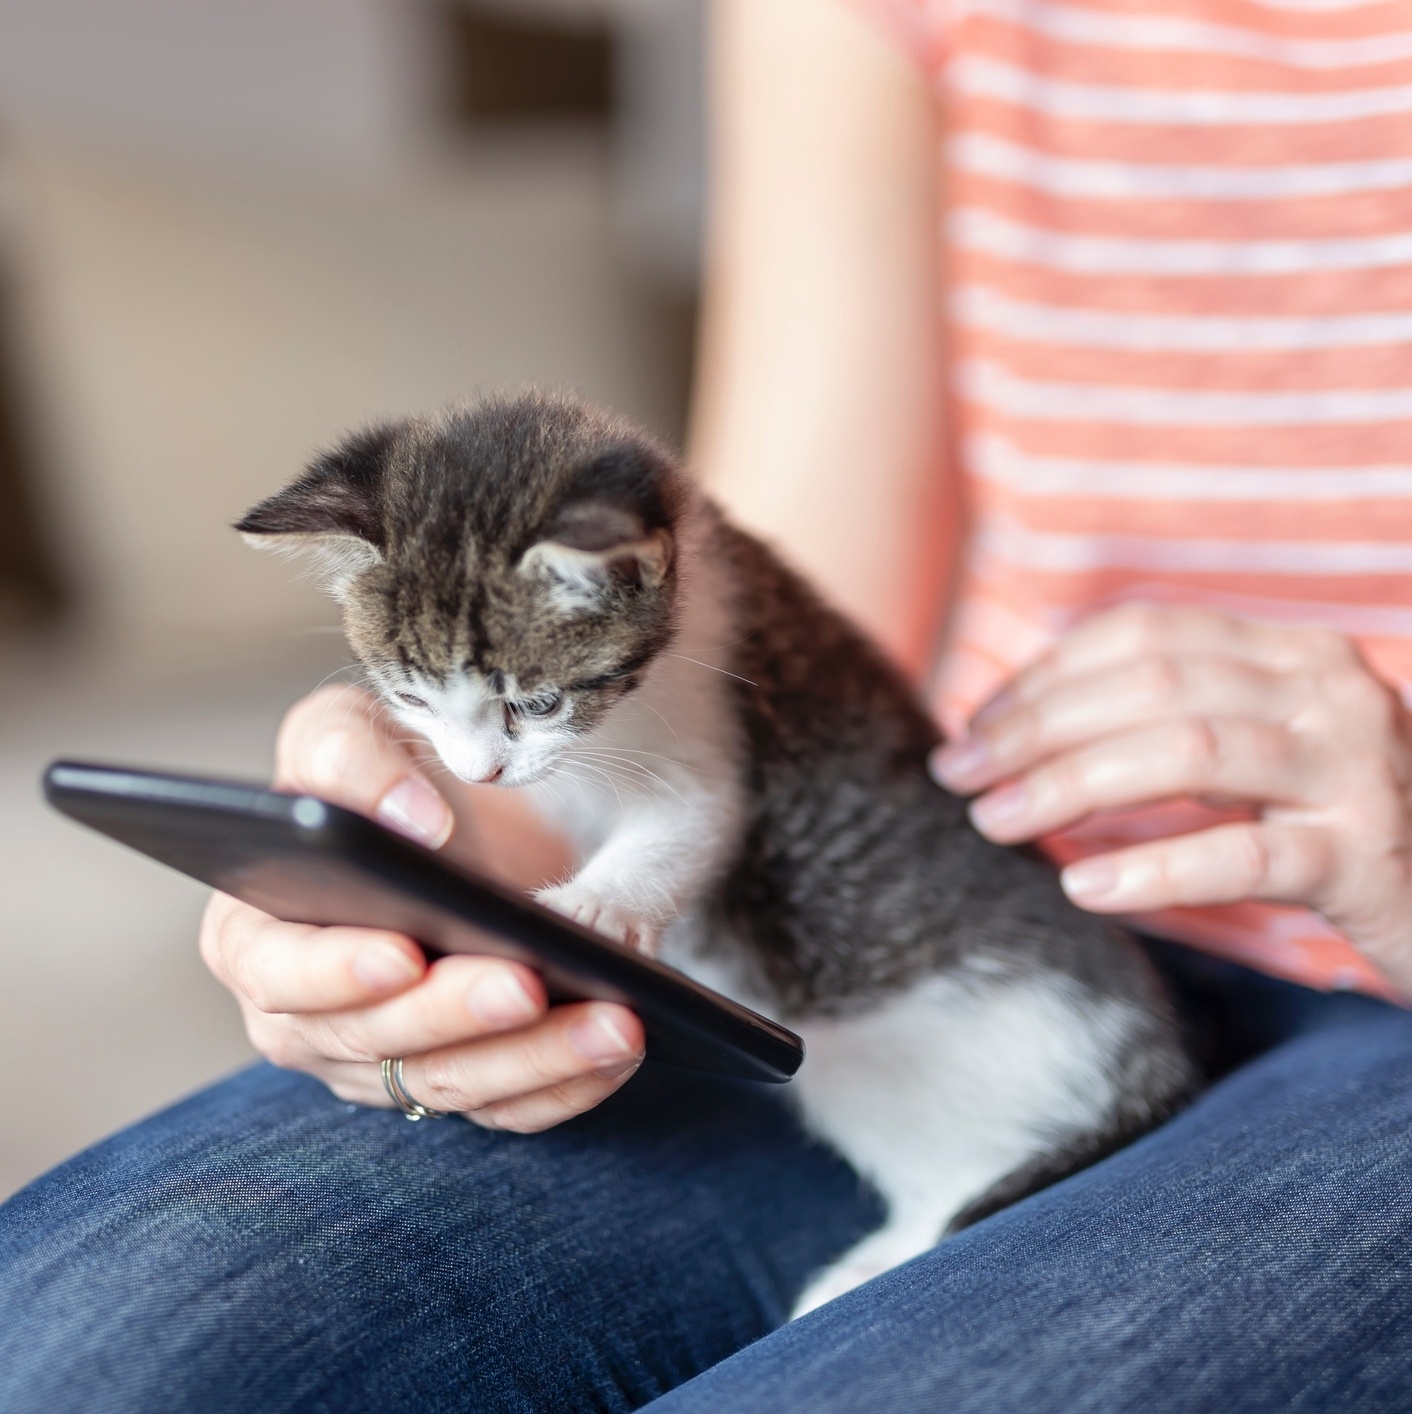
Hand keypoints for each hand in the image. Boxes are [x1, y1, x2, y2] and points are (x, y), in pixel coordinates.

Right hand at [198, 685, 644, 1130]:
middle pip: (375, 1041)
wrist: (470, 811)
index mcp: (258, 933)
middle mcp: (313, 1015)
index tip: (403, 951)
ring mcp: (390, 1060)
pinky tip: (621, 1047)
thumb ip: (346, 755)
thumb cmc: (389, 768)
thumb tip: (410, 823)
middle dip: (455, 1013)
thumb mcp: (350, 727)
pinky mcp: (463, 1081)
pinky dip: (569, 1082)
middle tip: (525, 981)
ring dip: (535, 1057)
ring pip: (455, 1083)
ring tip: (612, 1020)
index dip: (334, 972)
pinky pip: (511, 1106)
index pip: (278, 972)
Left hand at [931, 604, 1411, 998]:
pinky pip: (1244, 857)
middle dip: (1038, 728)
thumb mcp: (1258, 750)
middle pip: (1154, 684)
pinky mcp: (1368, 856)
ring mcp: (1357, 769)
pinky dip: (1154, 867)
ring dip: (1072, 785)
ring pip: (1189, 752)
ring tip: (995, 820)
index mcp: (1291, 652)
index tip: (974, 726)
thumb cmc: (1334, 820)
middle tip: (959, 775)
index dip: (1044, 675)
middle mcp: (1328, 690)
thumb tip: (1016, 727)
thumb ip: (1167, 720)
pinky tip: (1084, 885)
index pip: (1143, 635)